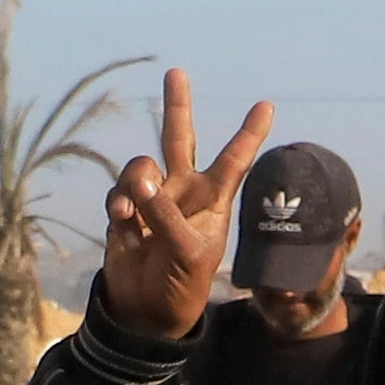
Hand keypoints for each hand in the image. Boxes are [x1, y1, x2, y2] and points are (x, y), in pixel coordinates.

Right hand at [92, 68, 268, 343]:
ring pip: (140, 166)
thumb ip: (163, 211)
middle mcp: (184, 193)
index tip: (266, 105)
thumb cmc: (183, 283)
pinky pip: (118, 192)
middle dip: (177, 107)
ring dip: (134, 180)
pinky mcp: (126, 213)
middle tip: (176, 73)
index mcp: (212, 200)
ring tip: (131, 211)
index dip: (249, 134)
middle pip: (180, 139)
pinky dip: (118, 202)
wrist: (148, 312)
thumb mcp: (184, 249)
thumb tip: (139, 176)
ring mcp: (153, 201)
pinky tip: (121, 221)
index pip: (234, 160)